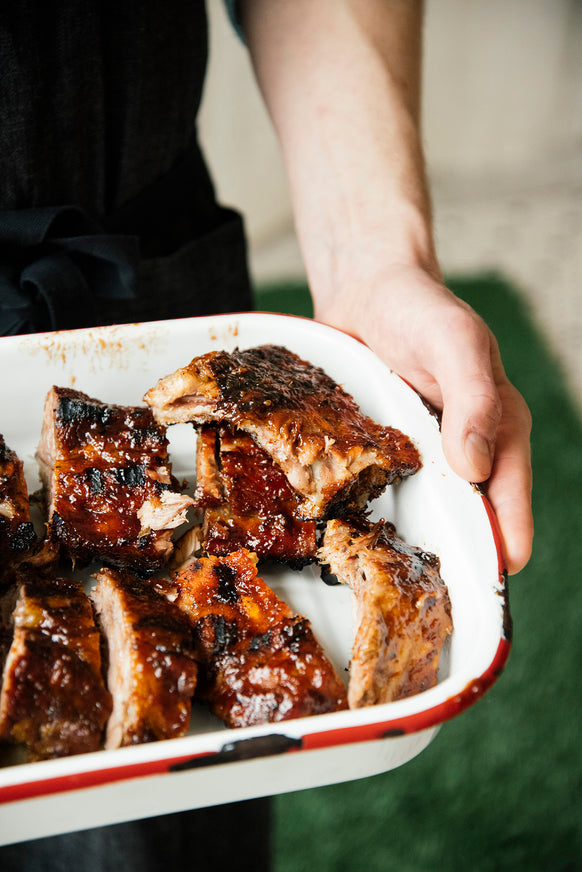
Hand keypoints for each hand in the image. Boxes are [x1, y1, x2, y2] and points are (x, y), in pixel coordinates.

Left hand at [314, 264, 532, 574]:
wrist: (368, 291)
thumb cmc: (421, 309)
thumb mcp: (455, 342)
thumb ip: (473, 399)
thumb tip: (475, 467)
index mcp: (497, 428)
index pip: (508, 499)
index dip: (502, 542)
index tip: (488, 586)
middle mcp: (464, 449)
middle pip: (469, 516)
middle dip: (458, 556)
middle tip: (433, 602)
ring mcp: (423, 454)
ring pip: (428, 510)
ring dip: (416, 541)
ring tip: (391, 583)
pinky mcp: (387, 452)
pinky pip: (388, 490)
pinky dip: (377, 512)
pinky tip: (354, 536)